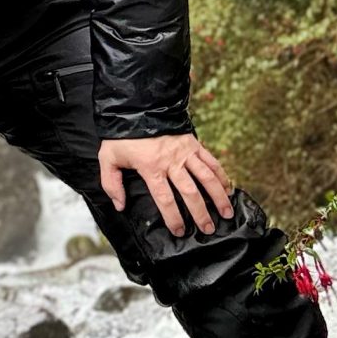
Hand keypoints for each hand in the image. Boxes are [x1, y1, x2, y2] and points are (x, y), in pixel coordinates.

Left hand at [98, 133, 233, 237]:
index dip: (173, 217)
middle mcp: (171, 161)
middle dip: (201, 213)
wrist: (136, 106)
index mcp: (151, 167)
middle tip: (208, 229)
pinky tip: (228, 189)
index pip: (165, 198)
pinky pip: (211, 161)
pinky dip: (222, 175)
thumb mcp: (108, 157)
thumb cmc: (122, 135)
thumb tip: (120, 205)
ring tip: (226, 213)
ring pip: (206, 177)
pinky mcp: (193, 143)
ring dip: (218, 197)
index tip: (179, 231)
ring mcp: (185, 152)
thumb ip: (111, 183)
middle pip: (190, 192)